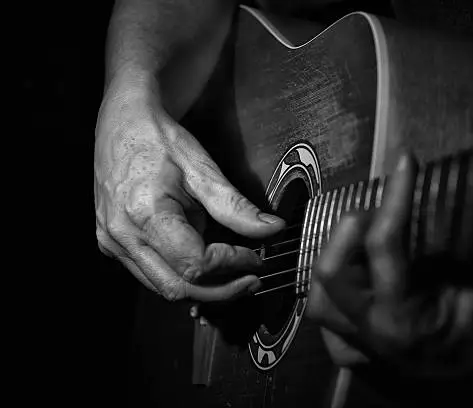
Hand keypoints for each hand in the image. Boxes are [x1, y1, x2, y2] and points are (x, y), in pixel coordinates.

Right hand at [95, 85, 284, 302]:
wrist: (121, 124)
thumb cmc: (158, 140)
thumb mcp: (202, 169)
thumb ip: (236, 206)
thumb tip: (272, 230)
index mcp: (146, 214)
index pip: (195, 264)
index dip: (231, 265)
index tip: (255, 257)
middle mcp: (123, 236)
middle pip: (178, 289)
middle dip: (221, 290)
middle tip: (252, 279)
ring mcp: (113, 244)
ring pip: (164, 289)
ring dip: (203, 289)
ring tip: (233, 273)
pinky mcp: (112, 245)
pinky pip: (151, 276)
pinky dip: (182, 278)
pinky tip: (204, 266)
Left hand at [307, 152, 472, 376]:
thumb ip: (449, 251)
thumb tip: (427, 205)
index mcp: (401, 321)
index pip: (382, 245)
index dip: (393, 197)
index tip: (404, 162)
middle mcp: (366, 335)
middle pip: (330, 268)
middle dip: (351, 228)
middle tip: (383, 213)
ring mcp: (353, 349)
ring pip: (318, 292)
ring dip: (338, 255)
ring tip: (369, 241)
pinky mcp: (351, 355)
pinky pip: (328, 314)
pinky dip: (338, 286)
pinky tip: (361, 275)